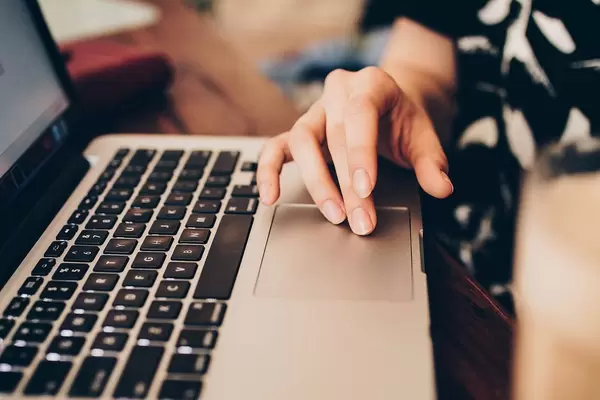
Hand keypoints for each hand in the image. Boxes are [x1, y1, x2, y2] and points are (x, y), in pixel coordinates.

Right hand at [257, 67, 453, 234]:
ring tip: (333, 214)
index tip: (366, 189)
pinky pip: (276, 147)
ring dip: (316, 182)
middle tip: (360, 220)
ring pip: (301, 141)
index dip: (360, 153)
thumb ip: (433, 162)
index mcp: (371, 84)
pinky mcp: (300, 131)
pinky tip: (270, 197)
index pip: (360, 115)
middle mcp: (338, 92)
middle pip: (334, 137)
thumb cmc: (402, 120)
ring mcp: (315, 111)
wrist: (387, 105)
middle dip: (347, 184)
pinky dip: (269, 171)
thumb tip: (442, 188)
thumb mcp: (423, 135)